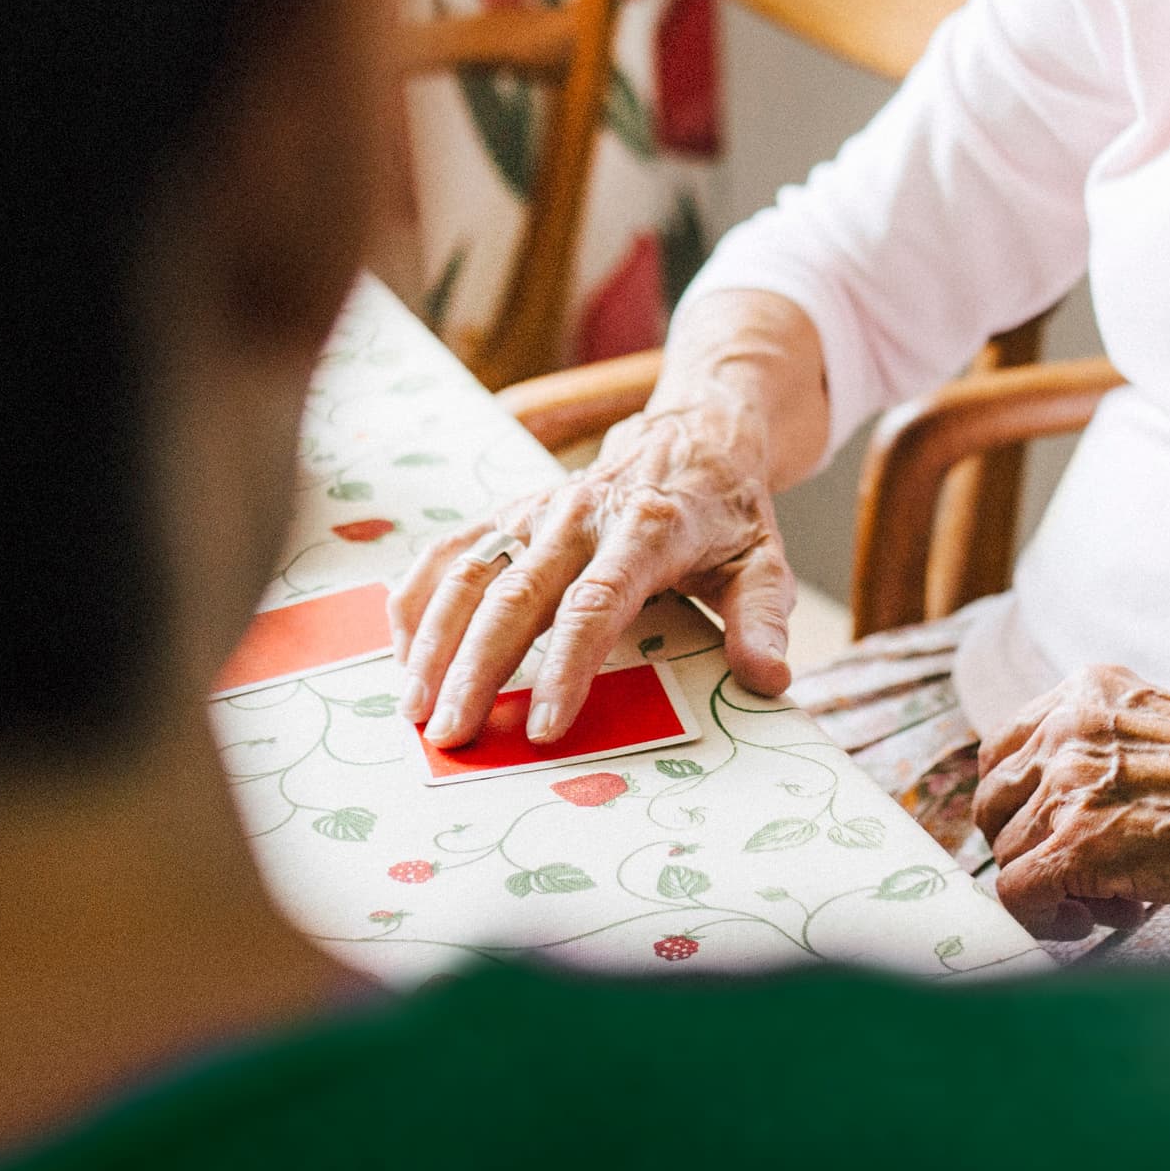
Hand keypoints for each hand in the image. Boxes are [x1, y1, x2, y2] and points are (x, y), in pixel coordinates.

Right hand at [393, 392, 794, 750]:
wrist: (691, 434)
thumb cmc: (726, 516)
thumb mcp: (764, 562)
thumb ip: (763, 620)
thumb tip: (768, 679)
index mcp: (647, 529)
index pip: (596, 604)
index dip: (567, 666)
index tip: (544, 727)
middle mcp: (581, 514)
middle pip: (516, 595)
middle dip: (476, 668)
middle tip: (451, 735)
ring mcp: (536, 510)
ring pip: (471, 572)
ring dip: (434, 640)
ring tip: (413, 708)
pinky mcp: (509, 512)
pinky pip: (450, 551)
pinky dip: (418, 598)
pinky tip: (401, 653)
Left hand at [969, 665, 1169, 942]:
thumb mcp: (1169, 732)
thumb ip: (1108, 751)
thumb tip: (1059, 804)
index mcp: (1089, 691)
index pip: (1005, 751)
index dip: (1025, 806)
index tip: (1057, 835)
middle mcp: (1068, 727)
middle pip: (994, 804)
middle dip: (1031, 848)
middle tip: (1087, 877)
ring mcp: (1069, 784)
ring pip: (1007, 853)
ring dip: (1053, 888)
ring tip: (1118, 898)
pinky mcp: (1079, 844)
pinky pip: (1018, 894)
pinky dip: (1048, 920)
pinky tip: (1107, 918)